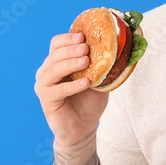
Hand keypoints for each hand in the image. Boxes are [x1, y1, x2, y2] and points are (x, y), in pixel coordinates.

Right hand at [34, 32, 107, 164]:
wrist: (83, 128)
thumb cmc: (89, 102)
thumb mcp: (100, 79)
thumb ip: (104, 64)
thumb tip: (122, 46)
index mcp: (57, 62)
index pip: (57, 43)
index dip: (68, 38)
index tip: (83, 36)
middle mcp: (47, 71)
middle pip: (55, 54)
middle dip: (71, 49)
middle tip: (86, 48)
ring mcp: (43, 84)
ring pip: (54, 69)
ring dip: (71, 63)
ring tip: (86, 62)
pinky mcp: (45, 99)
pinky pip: (57, 89)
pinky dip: (72, 85)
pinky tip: (86, 83)